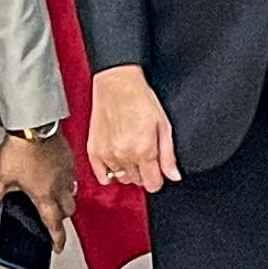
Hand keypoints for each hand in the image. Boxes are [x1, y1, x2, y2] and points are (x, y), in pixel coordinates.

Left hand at [0, 132, 73, 252]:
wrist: (34, 124)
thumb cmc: (20, 149)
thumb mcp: (0, 178)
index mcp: (44, 196)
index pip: (54, 225)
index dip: (57, 239)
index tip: (57, 247)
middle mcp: (60, 186)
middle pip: (68, 211)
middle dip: (61, 217)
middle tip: (52, 219)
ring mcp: (67, 172)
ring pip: (72, 193)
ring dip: (65, 199)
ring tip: (53, 196)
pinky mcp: (69, 158)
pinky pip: (72, 176)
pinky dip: (66, 181)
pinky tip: (55, 175)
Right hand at [84, 67, 180, 190]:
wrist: (117, 85)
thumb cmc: (140, 100)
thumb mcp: (163, 125)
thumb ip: (168, 155)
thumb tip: (174, 176)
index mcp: (143, 150)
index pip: (152, 184)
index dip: (158, 179)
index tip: (158, 172)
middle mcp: (124, 155)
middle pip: (137, 181)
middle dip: (144, 172)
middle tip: (145, 154)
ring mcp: (107, 155)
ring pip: (121, 179)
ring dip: (128, 171)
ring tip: (130, 151)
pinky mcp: (93, 152)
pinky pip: (101, 176)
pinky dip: (109, 173)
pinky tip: (117, 160)